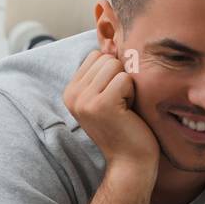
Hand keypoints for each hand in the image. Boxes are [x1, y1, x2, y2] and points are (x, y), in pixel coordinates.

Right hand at [62, 50, 158, 175]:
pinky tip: (129, 114)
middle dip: (121, 78)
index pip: (96, 56)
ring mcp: (84, 100)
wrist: (131, 162)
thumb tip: (111, 41)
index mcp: (71, 91)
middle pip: (106, 58)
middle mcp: (72, 94)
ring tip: (125, 109)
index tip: (115, 100)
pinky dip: (133, 94)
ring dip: (128, 86)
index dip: (113, 74)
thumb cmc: (127, 127)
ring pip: (115, 66)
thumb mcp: (109, 95)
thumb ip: (104, 72)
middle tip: (122, 106)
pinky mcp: (100, 105)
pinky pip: (125, 79)